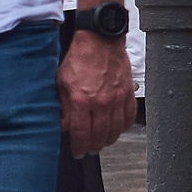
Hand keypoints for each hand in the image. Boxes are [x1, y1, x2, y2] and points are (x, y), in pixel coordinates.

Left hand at [58, 30, 134, 156]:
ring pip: (116, 130)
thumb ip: (63, 106)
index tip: (78, 152)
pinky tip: (117, 128)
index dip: (79, 147)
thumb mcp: (61, 82)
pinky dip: (123, 126)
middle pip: (100, 136)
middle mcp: (101, 102)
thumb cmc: (80, 56)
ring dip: (108, 140)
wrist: (100, 39)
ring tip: (102, 142)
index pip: (81, 134)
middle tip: (89, 149)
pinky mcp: (128, 93)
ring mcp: (117, 99)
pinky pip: (129, 117)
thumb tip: (64, 124)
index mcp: (82, 100)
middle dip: (93, 146)